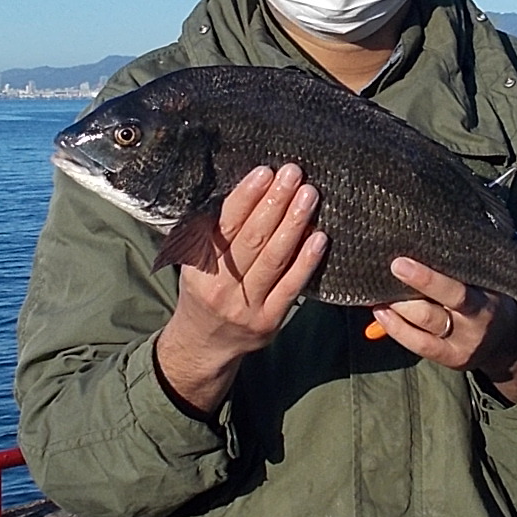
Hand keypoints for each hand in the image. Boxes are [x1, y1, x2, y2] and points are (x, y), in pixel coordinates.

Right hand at [153, 165, 326, 415]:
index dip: (246, 196)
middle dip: (275, 202)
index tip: (264, 172)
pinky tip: (319, 238)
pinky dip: (306, 261)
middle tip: (293, 174)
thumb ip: (215, 232)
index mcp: (199, 264)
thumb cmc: (205, 290)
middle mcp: (221, 285)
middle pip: (252, 238)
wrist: (203, 344)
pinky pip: (291, 286)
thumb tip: (250, 190)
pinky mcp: (268, 321)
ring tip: (309, 195)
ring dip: (294, 223)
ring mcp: (246, 305)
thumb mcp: (196, 261)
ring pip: (274, 259)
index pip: (225, 224)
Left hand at [373, 257, 516, 403]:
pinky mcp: (452, 360)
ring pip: (422, 327)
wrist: (509, 339)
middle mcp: (474, 326)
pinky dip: (396, 329)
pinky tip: (382, 314)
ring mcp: (462, 345)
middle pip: (431, 313)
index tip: (400, 263)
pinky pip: (419, 345)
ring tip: (377, 294)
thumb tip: (413, 255)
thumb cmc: (488, 297)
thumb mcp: (484, 280)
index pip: (454, 293)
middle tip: (382, 277)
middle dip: (402, 295)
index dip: (426, 279)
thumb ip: (457, 269)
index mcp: (485, 302)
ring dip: (396, 310)